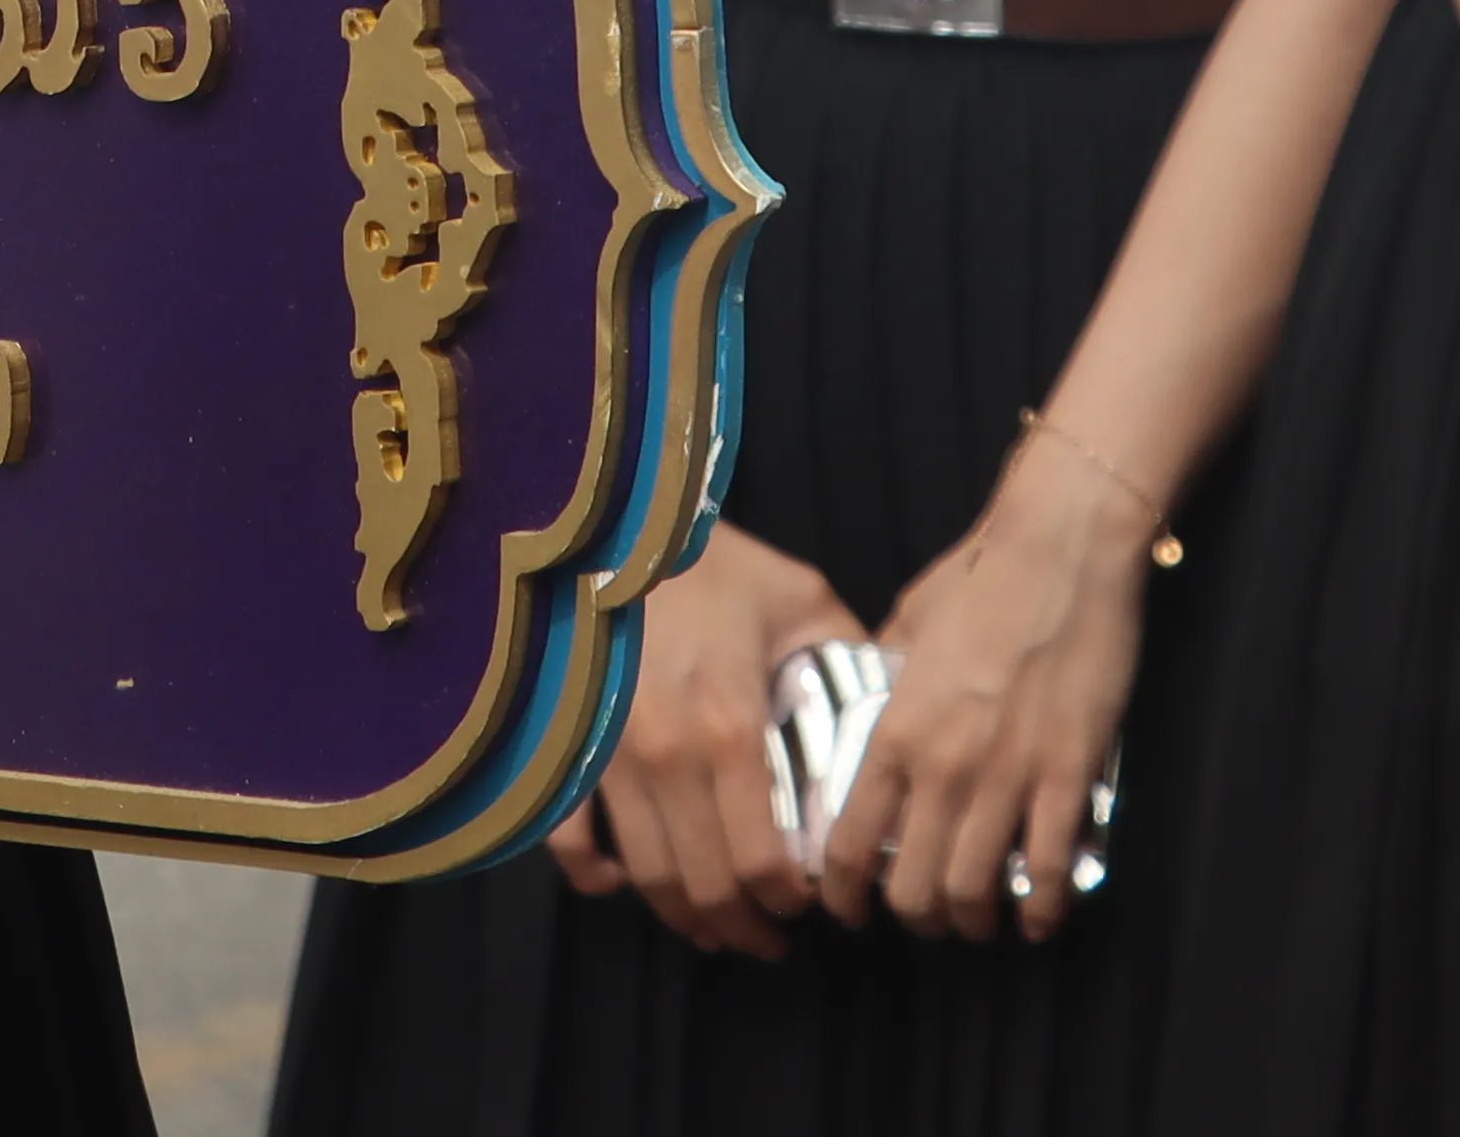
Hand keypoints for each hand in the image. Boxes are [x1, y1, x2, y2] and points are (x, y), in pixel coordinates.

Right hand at [548, 514, 866, 957]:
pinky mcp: (567, 746)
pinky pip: (568, 839)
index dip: (787, 901)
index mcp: (731, 728)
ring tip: (714, 924)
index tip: (805, 905)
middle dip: (742, 926)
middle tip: (766, 935)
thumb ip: (850, 660)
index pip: (763, 861)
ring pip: (647, 874)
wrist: (616, 525)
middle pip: (705, 885)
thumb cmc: (713, 562)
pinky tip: (622, 880)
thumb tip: (893, 711)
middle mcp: (666, 756)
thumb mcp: (801, 599)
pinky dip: (594, 873)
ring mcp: (606, 755)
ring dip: (683, 914)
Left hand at [827, 427, 1147, 943]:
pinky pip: (1050, 870)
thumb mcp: (903, 629)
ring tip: (974, 918)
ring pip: (977, 893)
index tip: (849, 907)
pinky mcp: (1070, 775)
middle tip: (920, 916)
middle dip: (913, 918)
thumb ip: (882, 686)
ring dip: (973, 920)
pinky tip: (1036, 918)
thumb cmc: (977, 579)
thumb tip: (870, 720)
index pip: (848, 843)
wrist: (1059, 549)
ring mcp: (1009, 776)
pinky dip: (1040, 909)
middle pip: (914, 889)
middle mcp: (943, 766)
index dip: (844, 893)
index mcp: (894, 730)